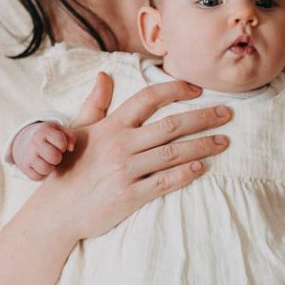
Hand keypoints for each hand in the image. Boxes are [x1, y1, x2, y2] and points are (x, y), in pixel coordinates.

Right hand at [12, 120, 75, 179]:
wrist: (24, 140)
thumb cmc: (47, 136)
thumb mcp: (58, 130)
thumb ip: (70, 136)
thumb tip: (71, 148)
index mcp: (42, 132)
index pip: (61, 142)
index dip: (63, 146)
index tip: (60, 145)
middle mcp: (33, 143)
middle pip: (54, 157)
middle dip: (57, 157)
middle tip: (54, 154)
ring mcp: (27, 156)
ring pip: (45, 169)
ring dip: (50, 167)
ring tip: (48, 161)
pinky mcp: (24, 167)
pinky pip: (37, 177)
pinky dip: (41, 174)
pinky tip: (41, 165)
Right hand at [49, 72, 231, 242]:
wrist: (56, 211)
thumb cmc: (68, 168)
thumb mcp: (78, 130)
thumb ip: (95, 102)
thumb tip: (105, 74)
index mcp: (110, 126)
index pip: (148, 99)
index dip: (175, 89)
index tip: (198, 88)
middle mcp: (120, 145)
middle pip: (170, 125)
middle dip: (203, 117)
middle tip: (228, 114)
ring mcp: (125, 171)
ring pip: (173, 153)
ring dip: (203, 146)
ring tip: (224, 141)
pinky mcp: (129, 196)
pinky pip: (164, 182)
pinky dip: (185, 174)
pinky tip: (203, 168)